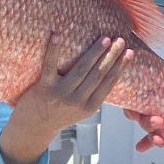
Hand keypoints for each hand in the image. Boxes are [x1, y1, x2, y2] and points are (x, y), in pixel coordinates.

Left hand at [0, 34, 132, 163]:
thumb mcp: (82, 109)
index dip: (120, 67)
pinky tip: (58, 36)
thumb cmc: (60, 113)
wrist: (34, 127)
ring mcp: (61, 94)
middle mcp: (77, 101)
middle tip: (121, 40)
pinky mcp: (44, 88)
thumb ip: (93, 93)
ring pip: (81, 69)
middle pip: (98, 74)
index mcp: (90, 107)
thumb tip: (110, 68)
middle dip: (111, 56)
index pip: (109, 83)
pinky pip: (50, 65)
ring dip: (94, 52)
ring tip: (104, 38)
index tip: (130, 52)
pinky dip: (54, 50)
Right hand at [123, 48, 163, 151]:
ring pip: (152, 125)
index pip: (135, 95)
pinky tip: (145, 148)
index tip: (136, 114)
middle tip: (158, 122)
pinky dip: (152, 142)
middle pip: (142, 113)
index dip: (131, 106)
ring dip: (151, 135)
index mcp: (155, 82)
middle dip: (146, 122)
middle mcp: (158, 98)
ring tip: (160, 140)